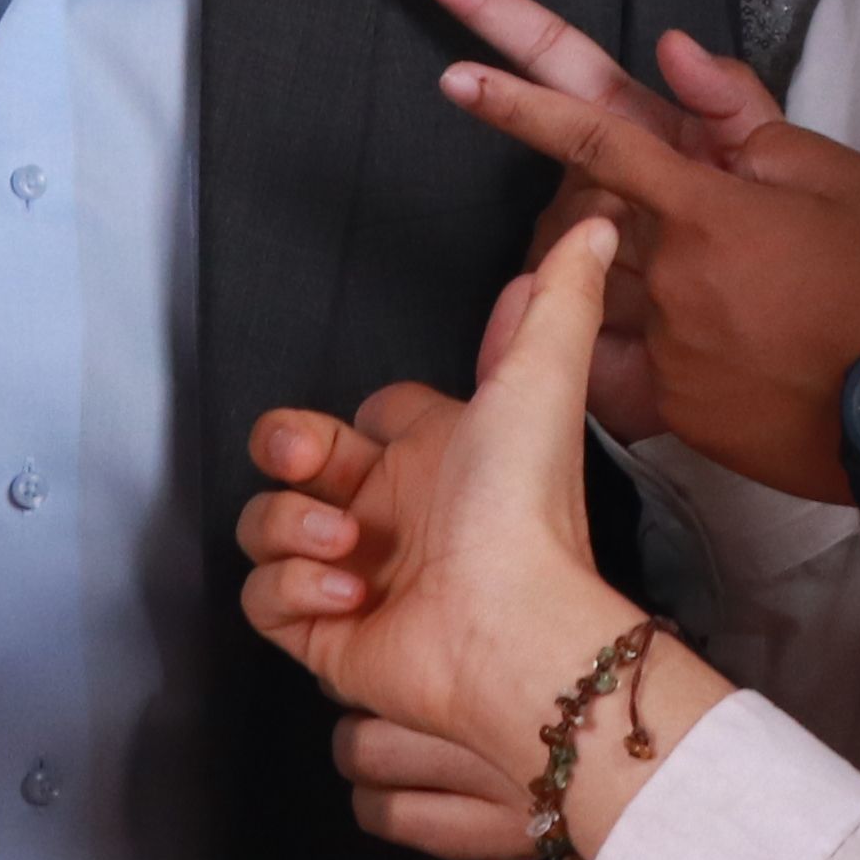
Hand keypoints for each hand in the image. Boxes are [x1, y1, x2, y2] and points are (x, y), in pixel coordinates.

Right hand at [236, 223, 726, 859]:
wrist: (509, 628)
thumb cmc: (525, 511)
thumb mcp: (541, 381)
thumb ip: (559, 299)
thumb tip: (597, 229)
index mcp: (437, 456)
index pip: (369, 417)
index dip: (359, 414)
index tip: (373, 421)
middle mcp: (393, 512)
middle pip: (293, 457)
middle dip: (283, 445)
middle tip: (305, 458)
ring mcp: (353, 572)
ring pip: (266, 523)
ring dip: (289, 523)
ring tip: (346, 545)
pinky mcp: (322, 630)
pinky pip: (263, 596)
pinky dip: (292, 588)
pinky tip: (345, 592)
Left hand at [417, 0, 859, 501]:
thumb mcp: (838, 176)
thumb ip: (743, 111)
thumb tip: (671, 52)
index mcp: (706, 204)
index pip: (594, 134)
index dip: (518, 100)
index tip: (452, 76)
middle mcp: (664, 271)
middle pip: (581, 215)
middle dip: (587, 206)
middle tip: (651, 223)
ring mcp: (656, 340)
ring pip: (590, 286)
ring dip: (617, 272)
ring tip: (716, 292)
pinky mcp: (661, 402)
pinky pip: (605, 361)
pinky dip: (623, 343)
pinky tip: (688, 347)